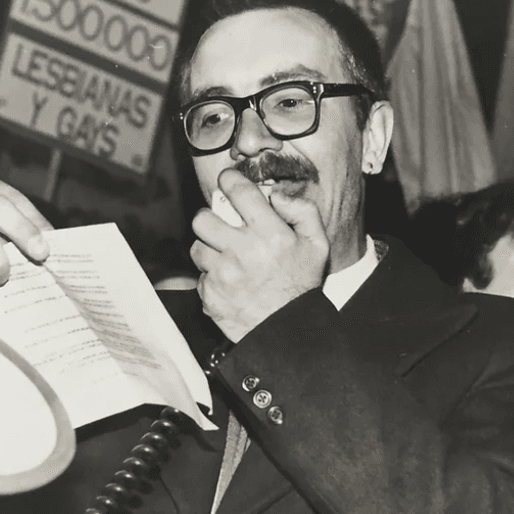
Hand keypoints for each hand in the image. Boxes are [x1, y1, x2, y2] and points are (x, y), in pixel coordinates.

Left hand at [191, 169, 329, 341]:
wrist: (288, 333)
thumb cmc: (301, 286)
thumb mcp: (317, 245)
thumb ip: (302, 211)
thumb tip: (275, 194)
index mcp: (269, 234)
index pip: (238, 192)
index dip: (228, 180)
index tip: (227, 182)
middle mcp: (242, 252)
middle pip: (203, 219)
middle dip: (210, 218)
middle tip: (222, 227)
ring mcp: (223, 275)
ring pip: (197, 248)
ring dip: (209, 250)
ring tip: (228, 259)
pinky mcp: (210, 296)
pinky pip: (200, 277)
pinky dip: (212, 278)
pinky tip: (230, 283)